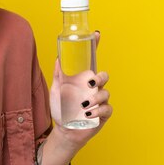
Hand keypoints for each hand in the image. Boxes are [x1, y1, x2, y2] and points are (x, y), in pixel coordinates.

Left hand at [49, 31, 112, 148]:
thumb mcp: (57, 89)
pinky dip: (98, 110)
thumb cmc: (61, 108)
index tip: (96, 34)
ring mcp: (100, 101)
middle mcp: (93, 88)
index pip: (91, 61)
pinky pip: (106, 109)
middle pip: (104, 76)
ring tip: (84, 105)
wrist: (63, 130)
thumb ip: (58, 74)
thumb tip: (58, 58)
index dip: (95, 46)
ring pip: (106, 93)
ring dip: (96, 97)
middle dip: (100, 78)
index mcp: (83, 79)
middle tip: (90, 83)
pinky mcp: (103, 115)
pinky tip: (88, 113)